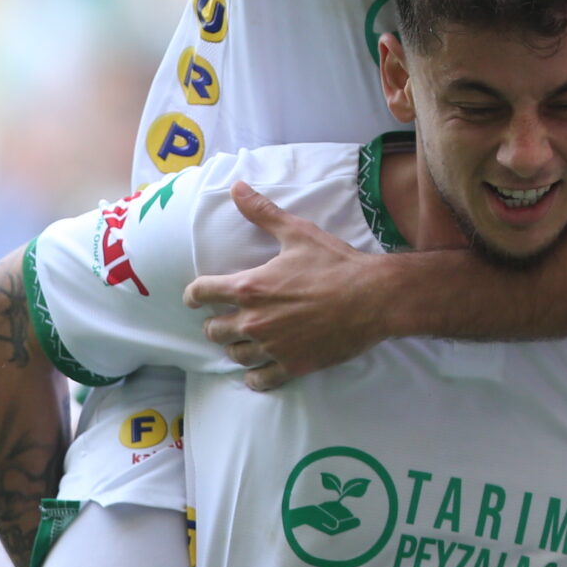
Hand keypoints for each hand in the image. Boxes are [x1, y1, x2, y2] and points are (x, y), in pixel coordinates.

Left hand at [185, 181, 395, 391]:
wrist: (373, 298)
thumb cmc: (335, 263)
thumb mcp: (297, 233)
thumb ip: (262, 212)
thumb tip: (237, 187)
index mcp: (249, 287)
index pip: (202, 293)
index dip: (193, 294)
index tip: (194, 297)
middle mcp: (254, 321)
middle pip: (214, 330)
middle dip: (214, 323)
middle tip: (221, 319)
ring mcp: (272, 347)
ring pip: (235, 355)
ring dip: (234, 347)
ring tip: (241, 341)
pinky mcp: (292, 366)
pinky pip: (260, 380)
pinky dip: (254, 377)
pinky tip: (256, 371)